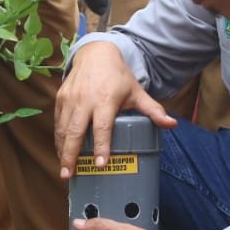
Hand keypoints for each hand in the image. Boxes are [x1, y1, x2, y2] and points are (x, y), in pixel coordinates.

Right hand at [53, 41, 174, 178]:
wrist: (95, 53)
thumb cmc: (118, 77)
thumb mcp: (137, 92)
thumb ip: (153, 110)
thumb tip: (172, 124)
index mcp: (105, 99)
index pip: (102, 126)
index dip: (101, 146)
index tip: (100, 164)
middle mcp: (84, 100)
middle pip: (75, 131)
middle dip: (70, 155)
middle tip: (69, 176)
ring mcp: (69, 99)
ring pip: (63, 129)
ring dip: (62, 151)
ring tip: (65, 172)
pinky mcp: (60, 99)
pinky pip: (57, 123)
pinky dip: (58, 140)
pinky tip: (62, 154)